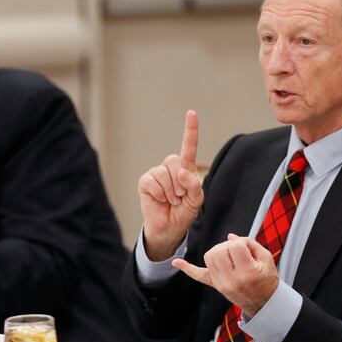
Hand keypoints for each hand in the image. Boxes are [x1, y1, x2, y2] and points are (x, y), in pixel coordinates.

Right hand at [138, 110, 204, 260]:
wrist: (169, 228)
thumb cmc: (183, 212)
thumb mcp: (196, 201)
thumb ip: (194, 187)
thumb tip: (182, 172)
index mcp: (185, 169)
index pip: (188, 147)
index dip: (190, 130)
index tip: (191, 113)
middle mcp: (170, 168)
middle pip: (176, 161)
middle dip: (180, 182)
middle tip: (179, 197)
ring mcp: (156, 173)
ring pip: (164, 173)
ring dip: (170, 191)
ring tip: (170, 200)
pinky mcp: (145, 181)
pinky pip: (152, 181)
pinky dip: (159, 194)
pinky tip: (159, 200)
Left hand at [173, 234, 278, 316]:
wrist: (263, 302)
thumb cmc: (266, 279)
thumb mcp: (267, 259)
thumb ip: (250, 243)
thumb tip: (230, 237)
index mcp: (247, 272)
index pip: (234, 246)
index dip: (241, 242)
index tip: (247, 248)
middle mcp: (231, 279)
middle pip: (218, 250)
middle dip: (227, 246)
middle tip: (238, 252)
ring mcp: (221, 284)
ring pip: (209, 257)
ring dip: (218, 251)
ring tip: (229, 256)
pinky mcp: (215, 285)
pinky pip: (198, 276)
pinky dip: (187, 268)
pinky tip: (177, 262)